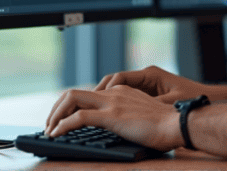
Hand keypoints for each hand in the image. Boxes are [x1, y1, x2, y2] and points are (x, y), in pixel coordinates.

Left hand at [43, 86, 181, 151]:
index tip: (63, 119)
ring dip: (56, 115)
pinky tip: (56, 134)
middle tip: (50, 125)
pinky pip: (79, 117)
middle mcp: (114, 93)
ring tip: (49, 130)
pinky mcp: (112, 116)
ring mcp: (112, 102)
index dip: (71, 106)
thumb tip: (121, 126)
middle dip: (57, 108)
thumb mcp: (142, 115)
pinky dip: (63, 125)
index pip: (88, 94)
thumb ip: (128, 115)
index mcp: (121, 92)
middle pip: (74, 93)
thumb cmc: (166, 126)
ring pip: (72, 99)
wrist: (177, 124)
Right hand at [93, 65, 210, 103]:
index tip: (95, 100)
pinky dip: (115, 103)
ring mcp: (145, 85)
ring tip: (91, 111)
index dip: (105, 89)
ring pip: (118, 89)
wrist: (203, 103)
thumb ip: (150, 104)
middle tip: (86, 105)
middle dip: (100, 92)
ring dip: (105, 98)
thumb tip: (131, 109)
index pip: (119, 77)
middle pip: (114, 81)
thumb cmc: (190, 99)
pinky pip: (126, 96)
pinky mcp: (147, 93)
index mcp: (149, 74)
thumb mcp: (169, 102)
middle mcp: (145, 76)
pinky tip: (108, 115)